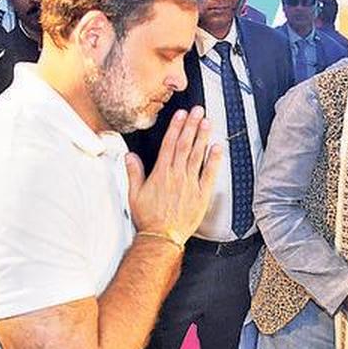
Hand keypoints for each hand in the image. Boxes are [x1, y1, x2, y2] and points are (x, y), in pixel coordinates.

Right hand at [127, 106, 222, 238]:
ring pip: (197, 155)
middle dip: (191, 126)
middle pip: (185, 145)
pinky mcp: (201, 194)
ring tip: (207, 122)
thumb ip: (134, 173)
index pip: (169, 144)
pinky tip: (217, 148)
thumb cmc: (149, 218)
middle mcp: (177, 175)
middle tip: (198, 111)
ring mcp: (190, 184)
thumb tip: (130, 156)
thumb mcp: (134, 195)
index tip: (180, 115)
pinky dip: (214, 160)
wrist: (162, 237)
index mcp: (161, 173)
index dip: (175, 127)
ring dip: (202, 137)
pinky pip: (210, 174)